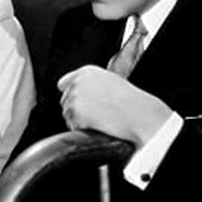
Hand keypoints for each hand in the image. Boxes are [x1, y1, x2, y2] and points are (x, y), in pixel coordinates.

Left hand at [57, 65, 171, 143]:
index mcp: (86, 72)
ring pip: (67, 115)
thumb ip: (90, 83)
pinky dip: (82, 130)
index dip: (72, 95)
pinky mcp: (75, 112)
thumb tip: (74, 92)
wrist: (138, 114)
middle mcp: (78, 82)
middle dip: (76, 110)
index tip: (83, 103)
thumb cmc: (130, 102)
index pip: (64, 83)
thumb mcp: (111, 81)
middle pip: (64, 101)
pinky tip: (98, 125)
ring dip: (79, 121)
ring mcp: (75, 97)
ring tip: (100, 120)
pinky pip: (72, 126)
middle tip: (96, 114)